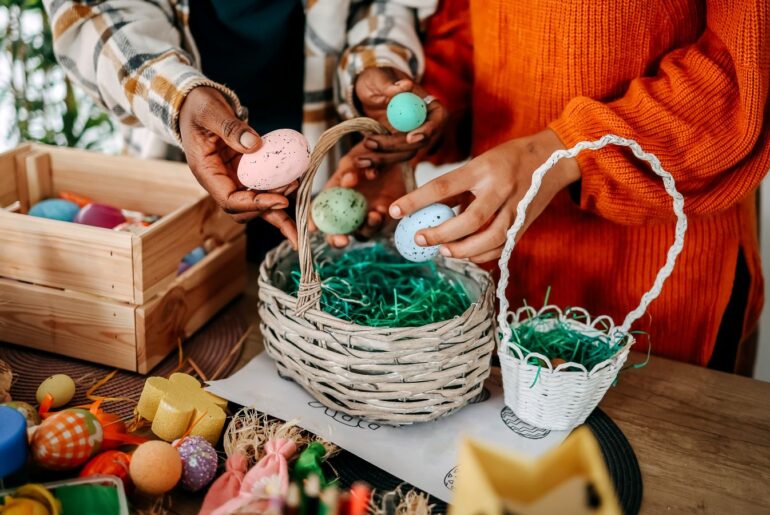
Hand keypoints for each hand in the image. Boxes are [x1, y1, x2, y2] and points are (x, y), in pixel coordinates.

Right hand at [179, 86, 297, 247]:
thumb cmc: (198, 106)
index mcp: (206, 172)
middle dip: (269, 211)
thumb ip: (230, 128)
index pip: (230, 200)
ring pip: (255, 201)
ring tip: (298, 189)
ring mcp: (233, 176)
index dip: (256, 204)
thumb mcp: (210, 111)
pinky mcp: (245, 169)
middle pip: (244, 209)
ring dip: (276, 203)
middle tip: (293, 201)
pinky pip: (262, 184)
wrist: (196, 103)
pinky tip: (295, 180)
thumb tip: (254, 145)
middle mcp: (220, 180)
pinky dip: (278, 185)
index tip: (281, 200)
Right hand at [310, 142, 405, 247]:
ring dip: (366, 227)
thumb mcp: (356, 157)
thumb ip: (348, 169)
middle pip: (337, 232)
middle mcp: (348, 209)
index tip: (313, 228)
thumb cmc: (370, 154)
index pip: (319, 212)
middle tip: (342, 239)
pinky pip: (382, 225)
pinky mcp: (386, 216)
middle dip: (337, 239)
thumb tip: (346, 182)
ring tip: (373, 215)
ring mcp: (366, 214)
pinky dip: (380, 220)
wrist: (397, 153)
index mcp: (334, 196)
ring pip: (362, 232)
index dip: (314, 222)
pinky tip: (382, 210)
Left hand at [353, 67, 446, 177]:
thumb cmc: (378, 79)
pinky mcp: (395, 148)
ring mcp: (409, 139)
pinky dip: (378, 166)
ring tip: (361, 156)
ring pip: (403, 155)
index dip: (427, 131)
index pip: (437, 121)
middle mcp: (423, 125)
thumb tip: (404, 87)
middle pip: (418, 143)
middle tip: (371, 142)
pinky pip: (389, 160)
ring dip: (382, 158)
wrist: (368, 90)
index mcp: (428, 106)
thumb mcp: (381, 78)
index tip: (410, 136)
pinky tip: (366, 169)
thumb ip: (391, 85)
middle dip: (394, 146)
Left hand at [388, 129, 580, 262]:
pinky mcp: (525, 224)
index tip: (394, 211)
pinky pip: (502, 246)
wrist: (555, 159)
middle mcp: (501, 188)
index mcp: (484, 168)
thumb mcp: (480, 163)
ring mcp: (516, 208)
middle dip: (441, 234)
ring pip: (490, 238)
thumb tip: (425, 209)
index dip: (415, 200)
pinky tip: (465, 255)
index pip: (443, 186)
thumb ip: (457, 187)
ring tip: (443, 251)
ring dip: (463, 250)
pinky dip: (481, 255)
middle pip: (470, 219)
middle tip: (420, 238)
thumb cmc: (509, 159)